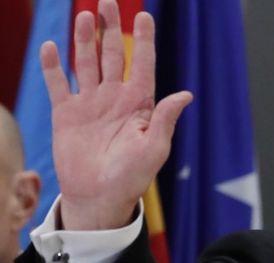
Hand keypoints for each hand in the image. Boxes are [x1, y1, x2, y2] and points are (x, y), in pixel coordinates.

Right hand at [40, 0, 191, 229]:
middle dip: (111, 29)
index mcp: (139, 103)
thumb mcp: (154, 147)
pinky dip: (52, 66)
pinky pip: (58, 84)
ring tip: (85, 15)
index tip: (144, 16)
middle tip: (107, 2)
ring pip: (86, 63)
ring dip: (85, 39)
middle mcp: (114, 98)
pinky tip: (51, 46)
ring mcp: (90, 103)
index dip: (144, 40)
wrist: (100, 197)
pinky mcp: (66, 114)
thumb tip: (186, 94)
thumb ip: (165, 118)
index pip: (143, 64)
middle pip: (113, 55)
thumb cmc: (133, 176)